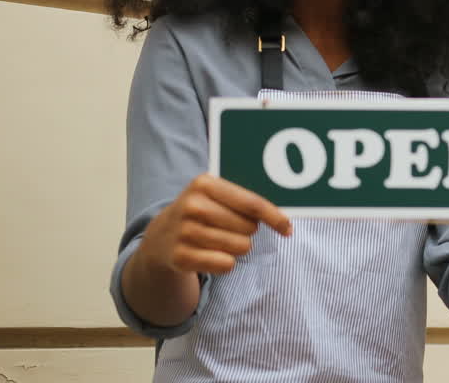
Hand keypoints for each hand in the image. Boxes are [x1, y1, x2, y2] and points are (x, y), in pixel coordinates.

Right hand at [138, 173, 292, 274]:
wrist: (161, 237)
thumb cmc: (202, 213)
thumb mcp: (217, 196)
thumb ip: (247, 202)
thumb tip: (285, 220)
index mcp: (204, 184)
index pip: (252, 203)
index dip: (274, 217)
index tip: (288, 228)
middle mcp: (192, 206)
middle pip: (249, 228)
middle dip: (247, 231)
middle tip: (229, 228)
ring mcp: (184, 232)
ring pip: (241, 247)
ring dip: (237, 247)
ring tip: (218, 240)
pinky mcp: (181, 257)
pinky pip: (226, 264)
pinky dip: (225, 262)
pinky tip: (209, 254)